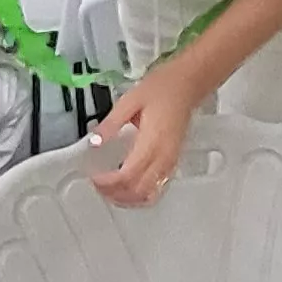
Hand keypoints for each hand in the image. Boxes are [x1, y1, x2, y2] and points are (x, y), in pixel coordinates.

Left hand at [89, 67, 206, 206]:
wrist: (188, 84)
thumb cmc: (163, 88)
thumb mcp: (130, 100)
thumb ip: (111, 123)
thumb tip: (93, 142)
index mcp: (152, 141)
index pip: (128, 175)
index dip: (108, 183)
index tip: (94, 177)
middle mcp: (164, 156)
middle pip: (138, 190)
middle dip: (115, 193)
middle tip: (98, 185)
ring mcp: (171, 161)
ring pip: (149, 194)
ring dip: (127, 198)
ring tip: (110, 190)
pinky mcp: (174, 161)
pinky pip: (158, 188)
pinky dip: (141, 195)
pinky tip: (129, 188)